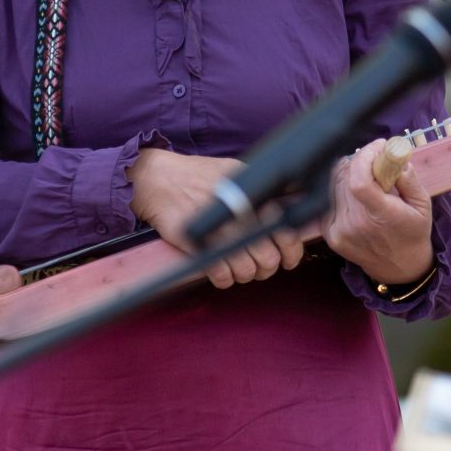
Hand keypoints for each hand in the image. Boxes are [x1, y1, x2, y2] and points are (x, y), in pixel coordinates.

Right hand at [127, 147, 305, 289]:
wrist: (159, 179)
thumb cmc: (200, 175)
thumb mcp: (238, 172)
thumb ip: (263, 188)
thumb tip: (290, 202)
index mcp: (254, 196)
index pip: (286, 232)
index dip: (291, 252)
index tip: (286, 259)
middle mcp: (240, 214)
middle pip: (269, 259)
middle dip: (265, 268)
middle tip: (257, 265)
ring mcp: (220, 230)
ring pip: (247, 271)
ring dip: (244, 275)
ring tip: (235, 266)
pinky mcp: (198, 245)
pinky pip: (222, 276)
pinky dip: (223, 279)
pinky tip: (219, 271)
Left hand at [322, 139, 433, 288]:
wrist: (399, 268)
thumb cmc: (412, 233)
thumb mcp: (423, 205)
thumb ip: (409, 179)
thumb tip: (394, 155)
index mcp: (381, 216)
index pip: (359, 182)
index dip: (364, 158)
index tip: (377, 147)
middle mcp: (356, 225)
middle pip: (345, 177)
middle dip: (361, 160)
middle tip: (377, 159)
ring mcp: (339, 231)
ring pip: (334, 185)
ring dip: (350, 173)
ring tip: (369, 178)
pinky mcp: (330, 234)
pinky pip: (328, 199)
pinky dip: (340, 189)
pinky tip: (356, 194)